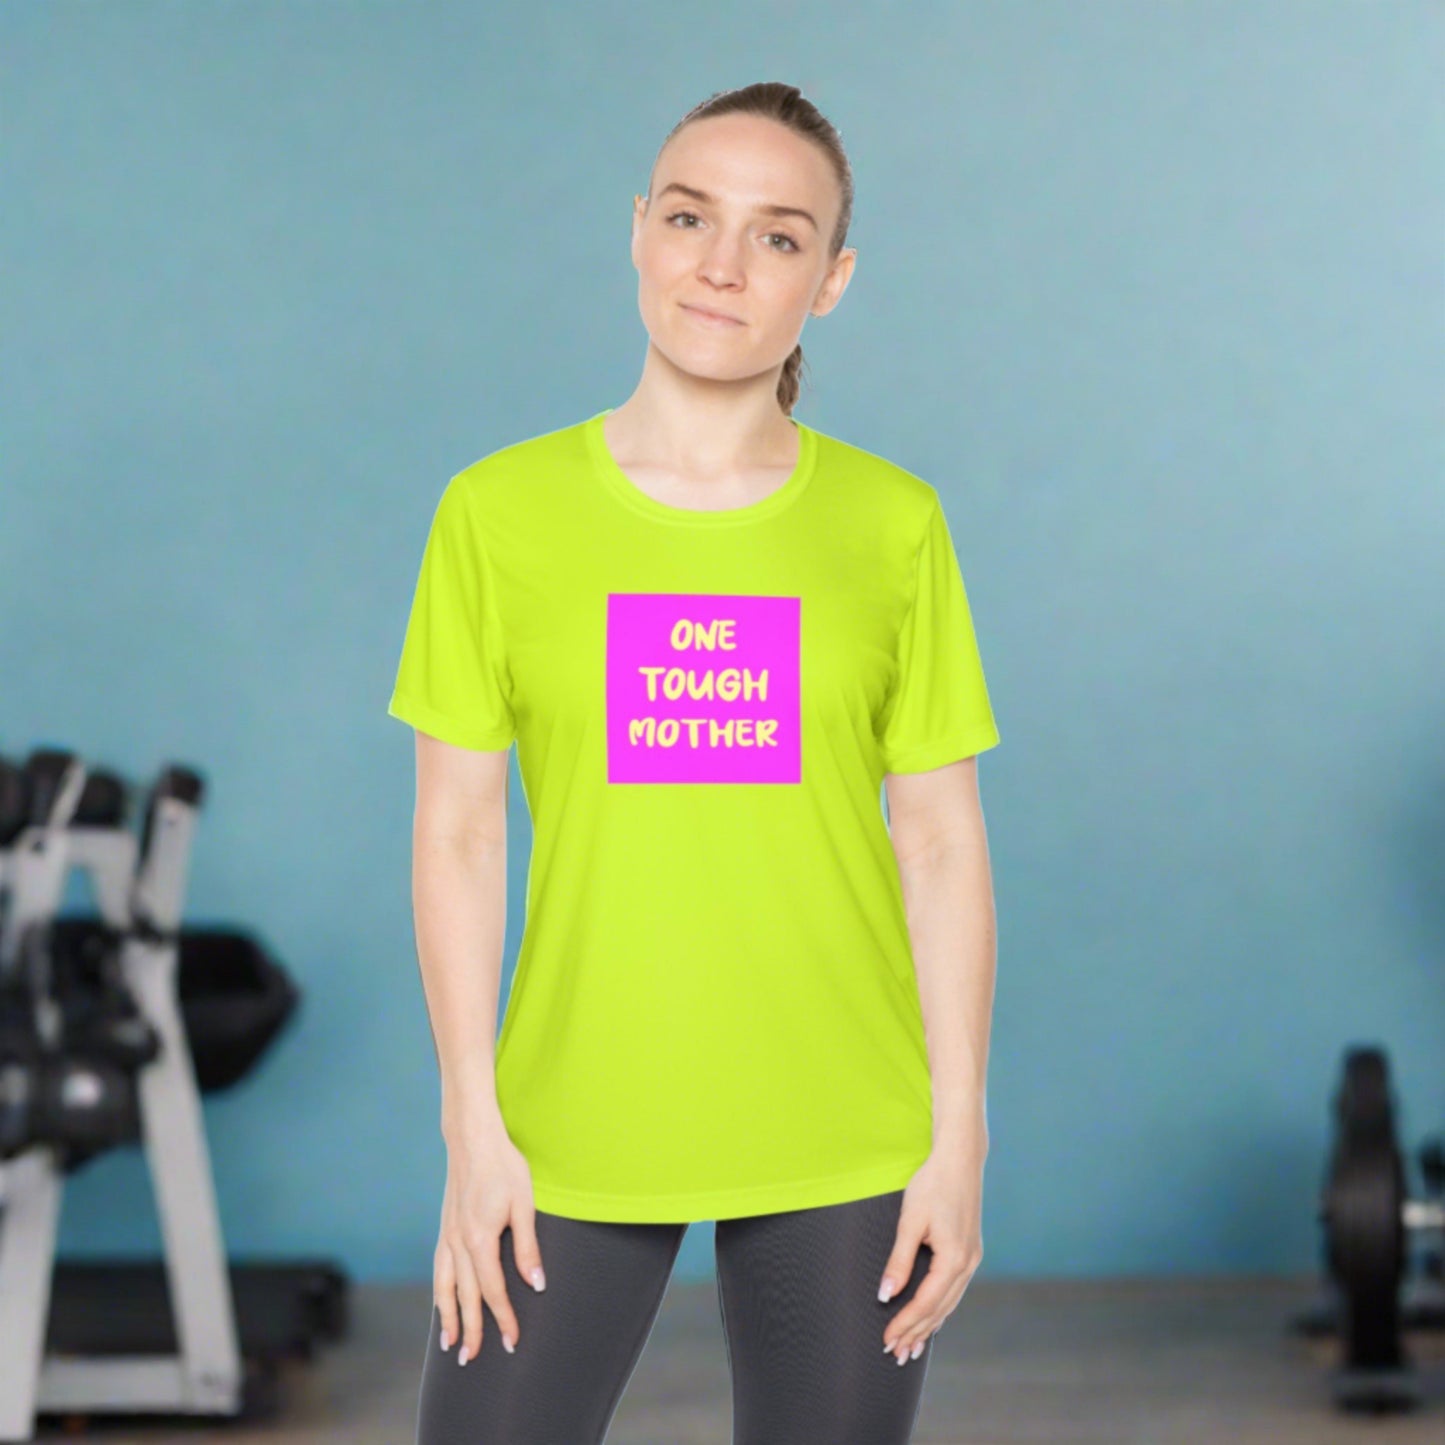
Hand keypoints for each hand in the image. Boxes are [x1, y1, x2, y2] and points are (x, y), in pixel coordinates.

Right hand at [435, 1118, 546, 1364]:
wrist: (472, 1139)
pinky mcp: (444, 1227)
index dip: (503, 1318)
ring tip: (450, 1344)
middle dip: (471, 1330)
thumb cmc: (503, 1167)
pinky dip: (439, 1292)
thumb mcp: (524, 1204)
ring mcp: (447, 1235)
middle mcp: (458, 1243)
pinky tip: (441, 1302)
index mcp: (480, 1239)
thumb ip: (528, 1247)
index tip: (512, 1341)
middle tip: (472, 1359)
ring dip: (448, 1317)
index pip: (493, 1290)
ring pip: (444, 1287)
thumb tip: (536, 1284)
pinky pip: (438, 1268)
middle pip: (465, 1297)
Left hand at [877, 1141, 984, 1363]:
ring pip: (949, 1303)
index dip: (905, 1323)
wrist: (960, 1159)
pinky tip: (932, 1319)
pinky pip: (955, 1290)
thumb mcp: (910, 1221)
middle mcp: (968, 1264)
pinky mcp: (971, 1251)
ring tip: (912, 1347)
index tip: (887, 1340)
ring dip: (930, 1325)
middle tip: (896, 1354)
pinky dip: (941, 1308)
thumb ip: (898, 1261)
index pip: (925, 1302)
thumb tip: (885, 1294)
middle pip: (939, 1309)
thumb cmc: (932, 1184)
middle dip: (917, 1332)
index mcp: (954, 1258)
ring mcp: (973, 1258)